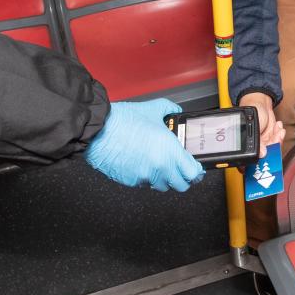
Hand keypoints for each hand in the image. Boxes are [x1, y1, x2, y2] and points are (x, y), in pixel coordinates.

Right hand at [84, 99, 204, 191]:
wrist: (98, 130)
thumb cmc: (123, 120)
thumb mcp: (153, 109)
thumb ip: (170, 110)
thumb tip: (175, 111)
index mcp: (170, 150)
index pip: (193, 173)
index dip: (196, 172)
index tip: (195, 168)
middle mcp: (160, 167)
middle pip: (181, 185)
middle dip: (182, 177)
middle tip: (180, 169)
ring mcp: (145, 176)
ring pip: (162, 186)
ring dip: (164, 178)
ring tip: (159, 164)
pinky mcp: (131, 181)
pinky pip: (144, 183)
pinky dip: (146, 177)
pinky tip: (141, 163)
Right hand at [238, 91, 284, 156]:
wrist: (260, 100)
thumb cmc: (251, 111)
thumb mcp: (253, 126)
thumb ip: (257, 141)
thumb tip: (262, 154)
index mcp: (245, 145)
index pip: (252, 160)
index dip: (260, 164)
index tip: (268, 162)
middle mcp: (254, 146)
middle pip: (265, 156)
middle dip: (273, 149)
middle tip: (275, 141)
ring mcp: (263, 142)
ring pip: (273, 149)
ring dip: (278, 140)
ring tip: (278, 131)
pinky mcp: (270, 138)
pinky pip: (277, 142)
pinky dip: (280, 135)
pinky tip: (278, 128)